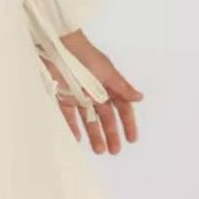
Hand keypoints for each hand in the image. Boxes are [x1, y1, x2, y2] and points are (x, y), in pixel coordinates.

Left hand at [40, 30, 142, 154]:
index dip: (127, 123)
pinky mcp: (62, 98)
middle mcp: (95, 93)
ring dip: (95, 135)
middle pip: (106, 118)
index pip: (122, 108)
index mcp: (108, 86)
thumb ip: (122, 87)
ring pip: (88, 120)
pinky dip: (72, 127)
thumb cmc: (86, 57)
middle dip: (112, 134)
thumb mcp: (107, 72)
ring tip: (99, 150)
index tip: (132, 139)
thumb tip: (140, 98)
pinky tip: (78, 139)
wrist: (59, 47)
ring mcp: (79, 96)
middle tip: (114, 151)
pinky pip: (68, 116)